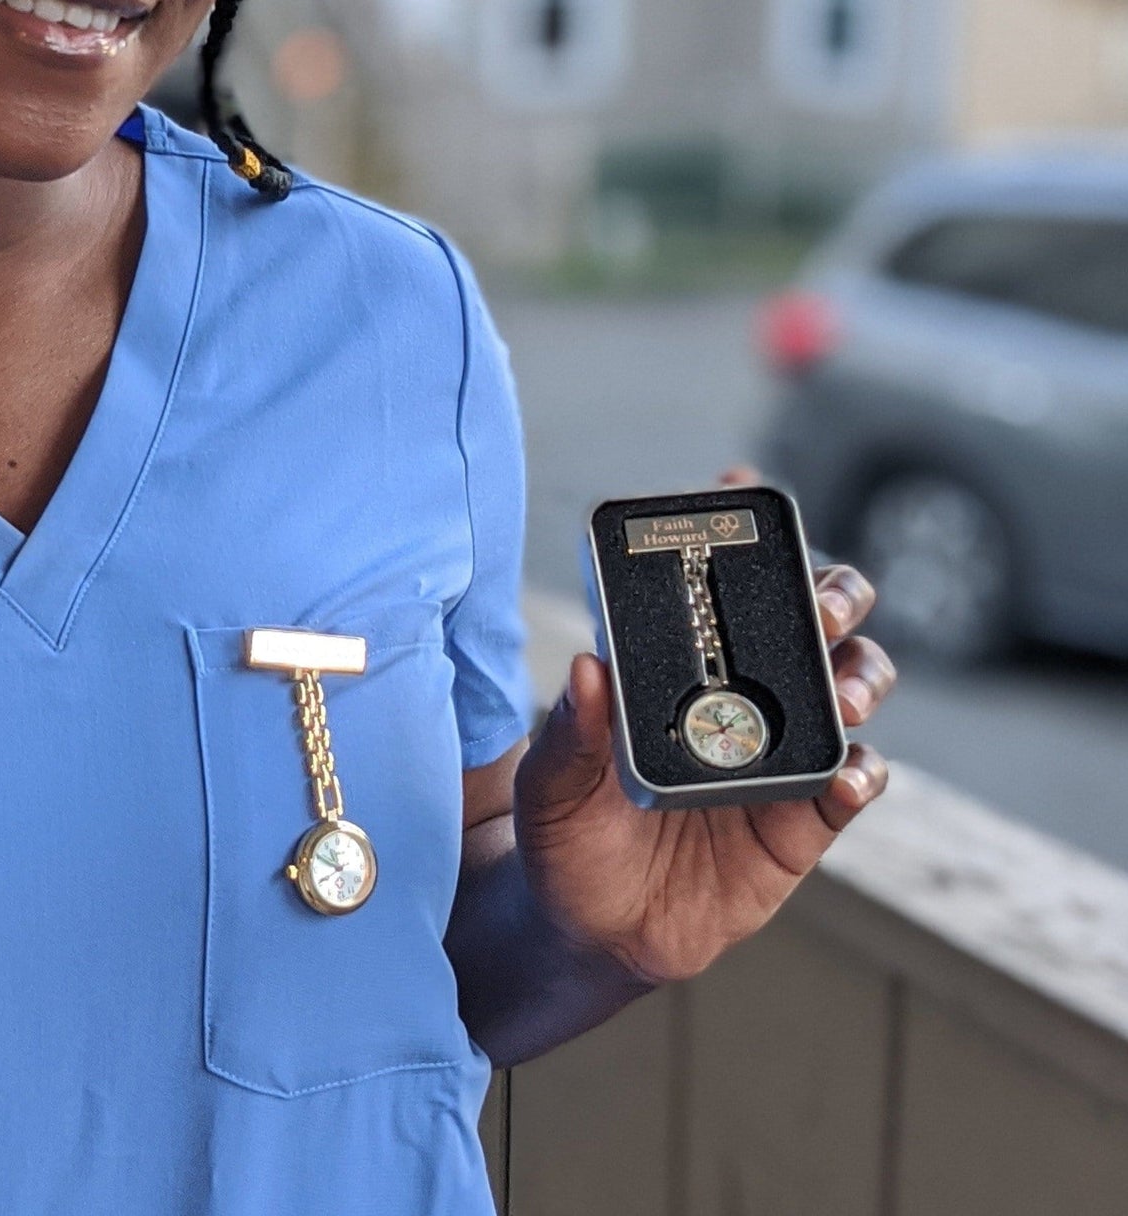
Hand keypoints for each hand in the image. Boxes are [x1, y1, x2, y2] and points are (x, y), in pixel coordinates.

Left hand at [512, 469, 893, 985]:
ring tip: (846, 691)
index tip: (737, 485)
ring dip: (861, 675)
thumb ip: (571, 732)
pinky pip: (851, 786)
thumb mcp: (552, 782)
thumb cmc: (563, 834)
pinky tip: (847, 776)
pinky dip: (862, 774)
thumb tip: (585, 668)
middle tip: (826, 602)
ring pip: (849, 688)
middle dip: (832, 593)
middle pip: (810, 621)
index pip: (714, 586)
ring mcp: (777, 756)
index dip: (735, 530)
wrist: (588, 929)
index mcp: (676, 667)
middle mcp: (738, 696)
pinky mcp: (801, 824)